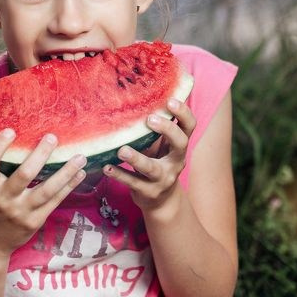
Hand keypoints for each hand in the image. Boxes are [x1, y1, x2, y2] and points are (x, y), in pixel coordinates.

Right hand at [0, 129, 87, 256]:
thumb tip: (18, 139)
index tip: (10, 130)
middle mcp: (3, 200)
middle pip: (24, 174)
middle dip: (40, 154)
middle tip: (53, 137)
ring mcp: (20, 212)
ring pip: (47, 190)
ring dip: (66, 172)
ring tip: (80, 157)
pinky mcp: (34, 221)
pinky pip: (55, 201)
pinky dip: (69, 186)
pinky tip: (79, 174)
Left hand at [103, 98, 196, 212]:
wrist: (161, 200)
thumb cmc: (157, 162)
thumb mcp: (159, 145)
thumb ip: (153, 128)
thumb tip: (134, 96)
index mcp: (178, 146)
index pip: (189, 126)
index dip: (183, 113)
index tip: (170, 101)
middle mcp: (176, 161)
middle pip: (181, 144)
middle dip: (167, 130)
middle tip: (149, 119)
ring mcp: (163, 178)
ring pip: (152, 168)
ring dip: (136, 158)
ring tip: (122, 150)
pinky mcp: (148, 192)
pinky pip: (133, 182)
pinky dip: (119, 174)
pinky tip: (107, 167)